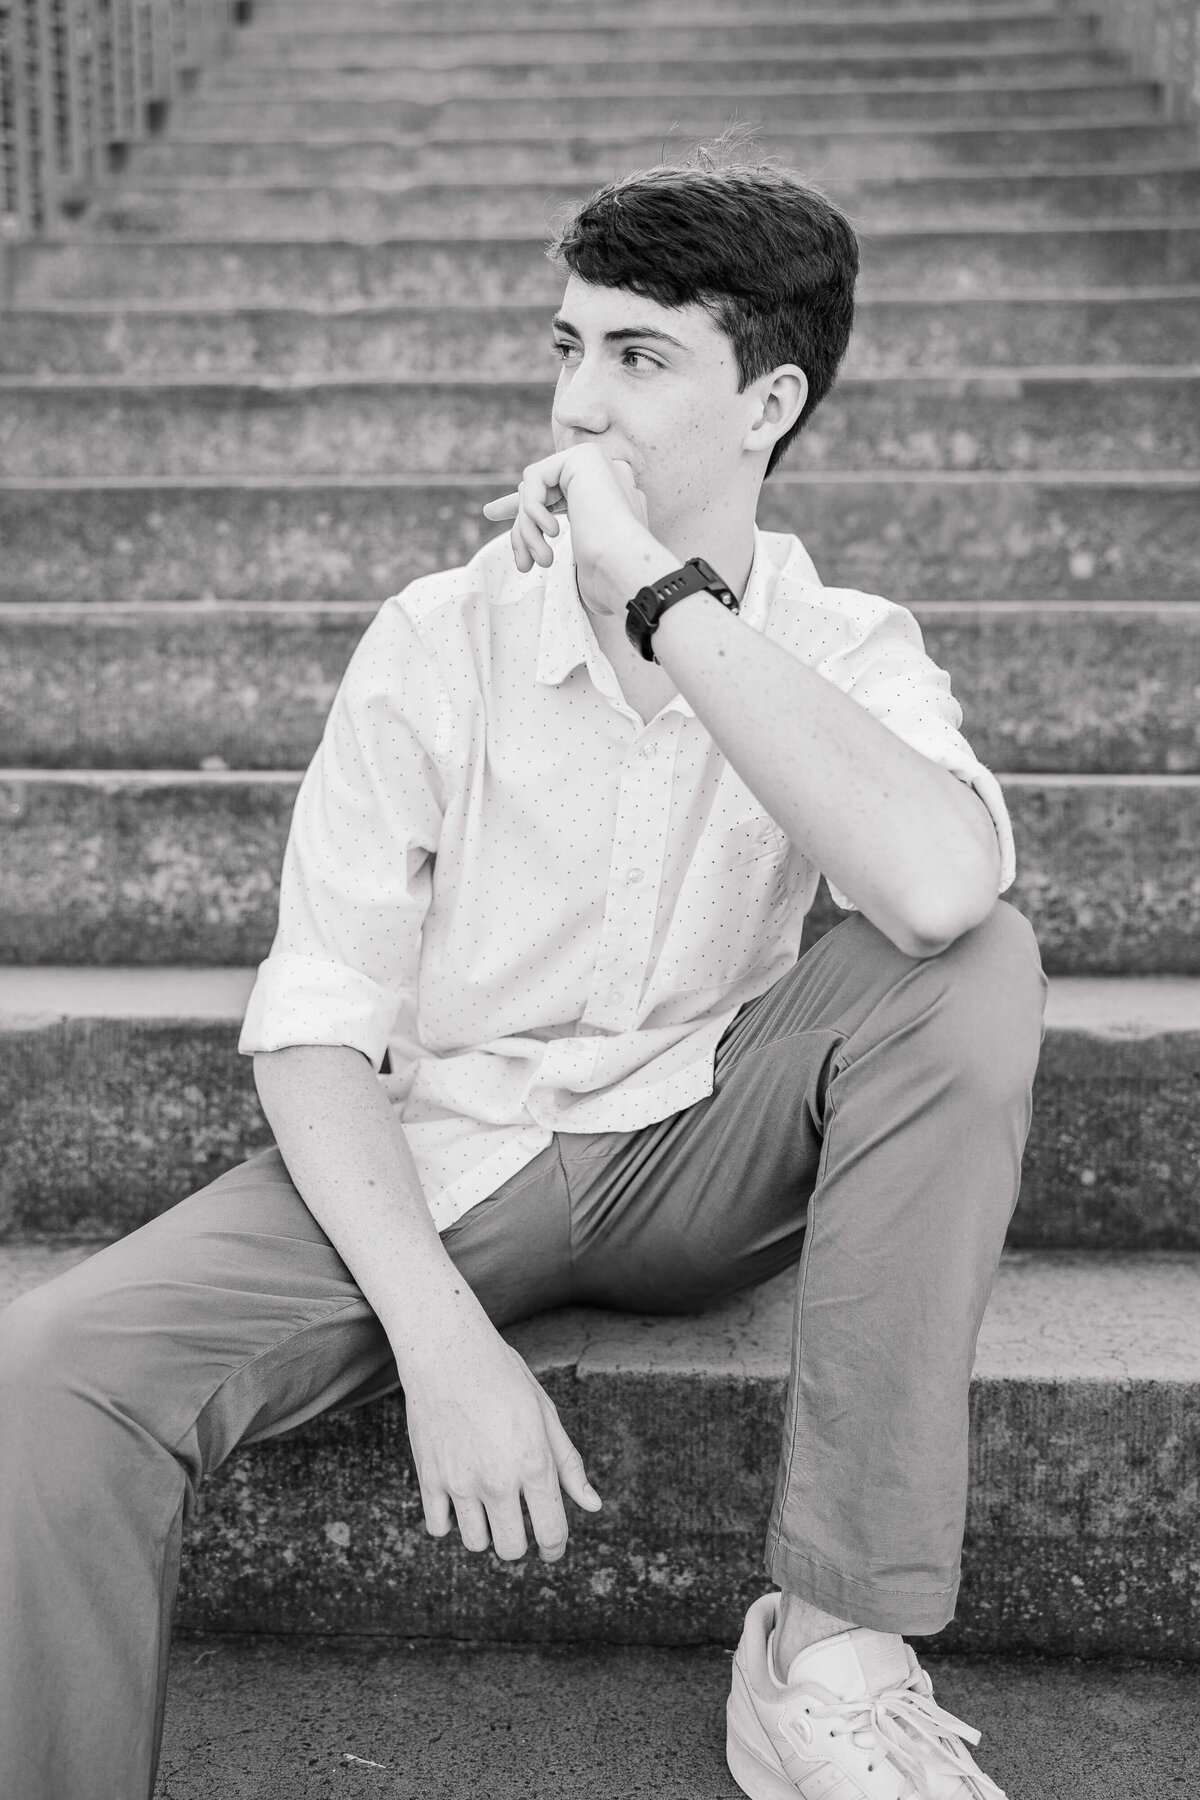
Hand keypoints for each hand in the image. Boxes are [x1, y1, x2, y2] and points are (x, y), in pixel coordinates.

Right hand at [403, 1312, 601, 1562]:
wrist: (448, 1351)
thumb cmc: (504, 1377)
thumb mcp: (545, 1414)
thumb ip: (568, 1465)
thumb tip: (593, 1506)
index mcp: (534, 1464)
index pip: (551, 1534)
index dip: (554, 1548)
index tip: (551, 1547)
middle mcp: (498, 1480)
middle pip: (511, 1549)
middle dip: (519, 1542)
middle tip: (518, 1521)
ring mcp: (460, 1482)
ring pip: (475, 1543)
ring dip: (485, 1532)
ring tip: (487, 1506)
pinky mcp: (429, 1478)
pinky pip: (438, 1527)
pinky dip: (449, 1521)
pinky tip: (458, 1498)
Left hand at [482, 445, 665, 615]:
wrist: (628, 570)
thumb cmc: (609, 579)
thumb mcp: (580, 559)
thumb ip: (559, 536)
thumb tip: (526, 531)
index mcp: (610, 499)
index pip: (557, 493)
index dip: (526, 505)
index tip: (492, 512)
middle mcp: (606, 475)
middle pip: (541, 492)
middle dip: (522, 526)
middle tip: (522, 563)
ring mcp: (597, 463)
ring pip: (534, 488)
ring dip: (527, 527)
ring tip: (540, 559)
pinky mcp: (583, 457)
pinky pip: (533, 477)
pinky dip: (531, 509)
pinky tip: (554, 532)